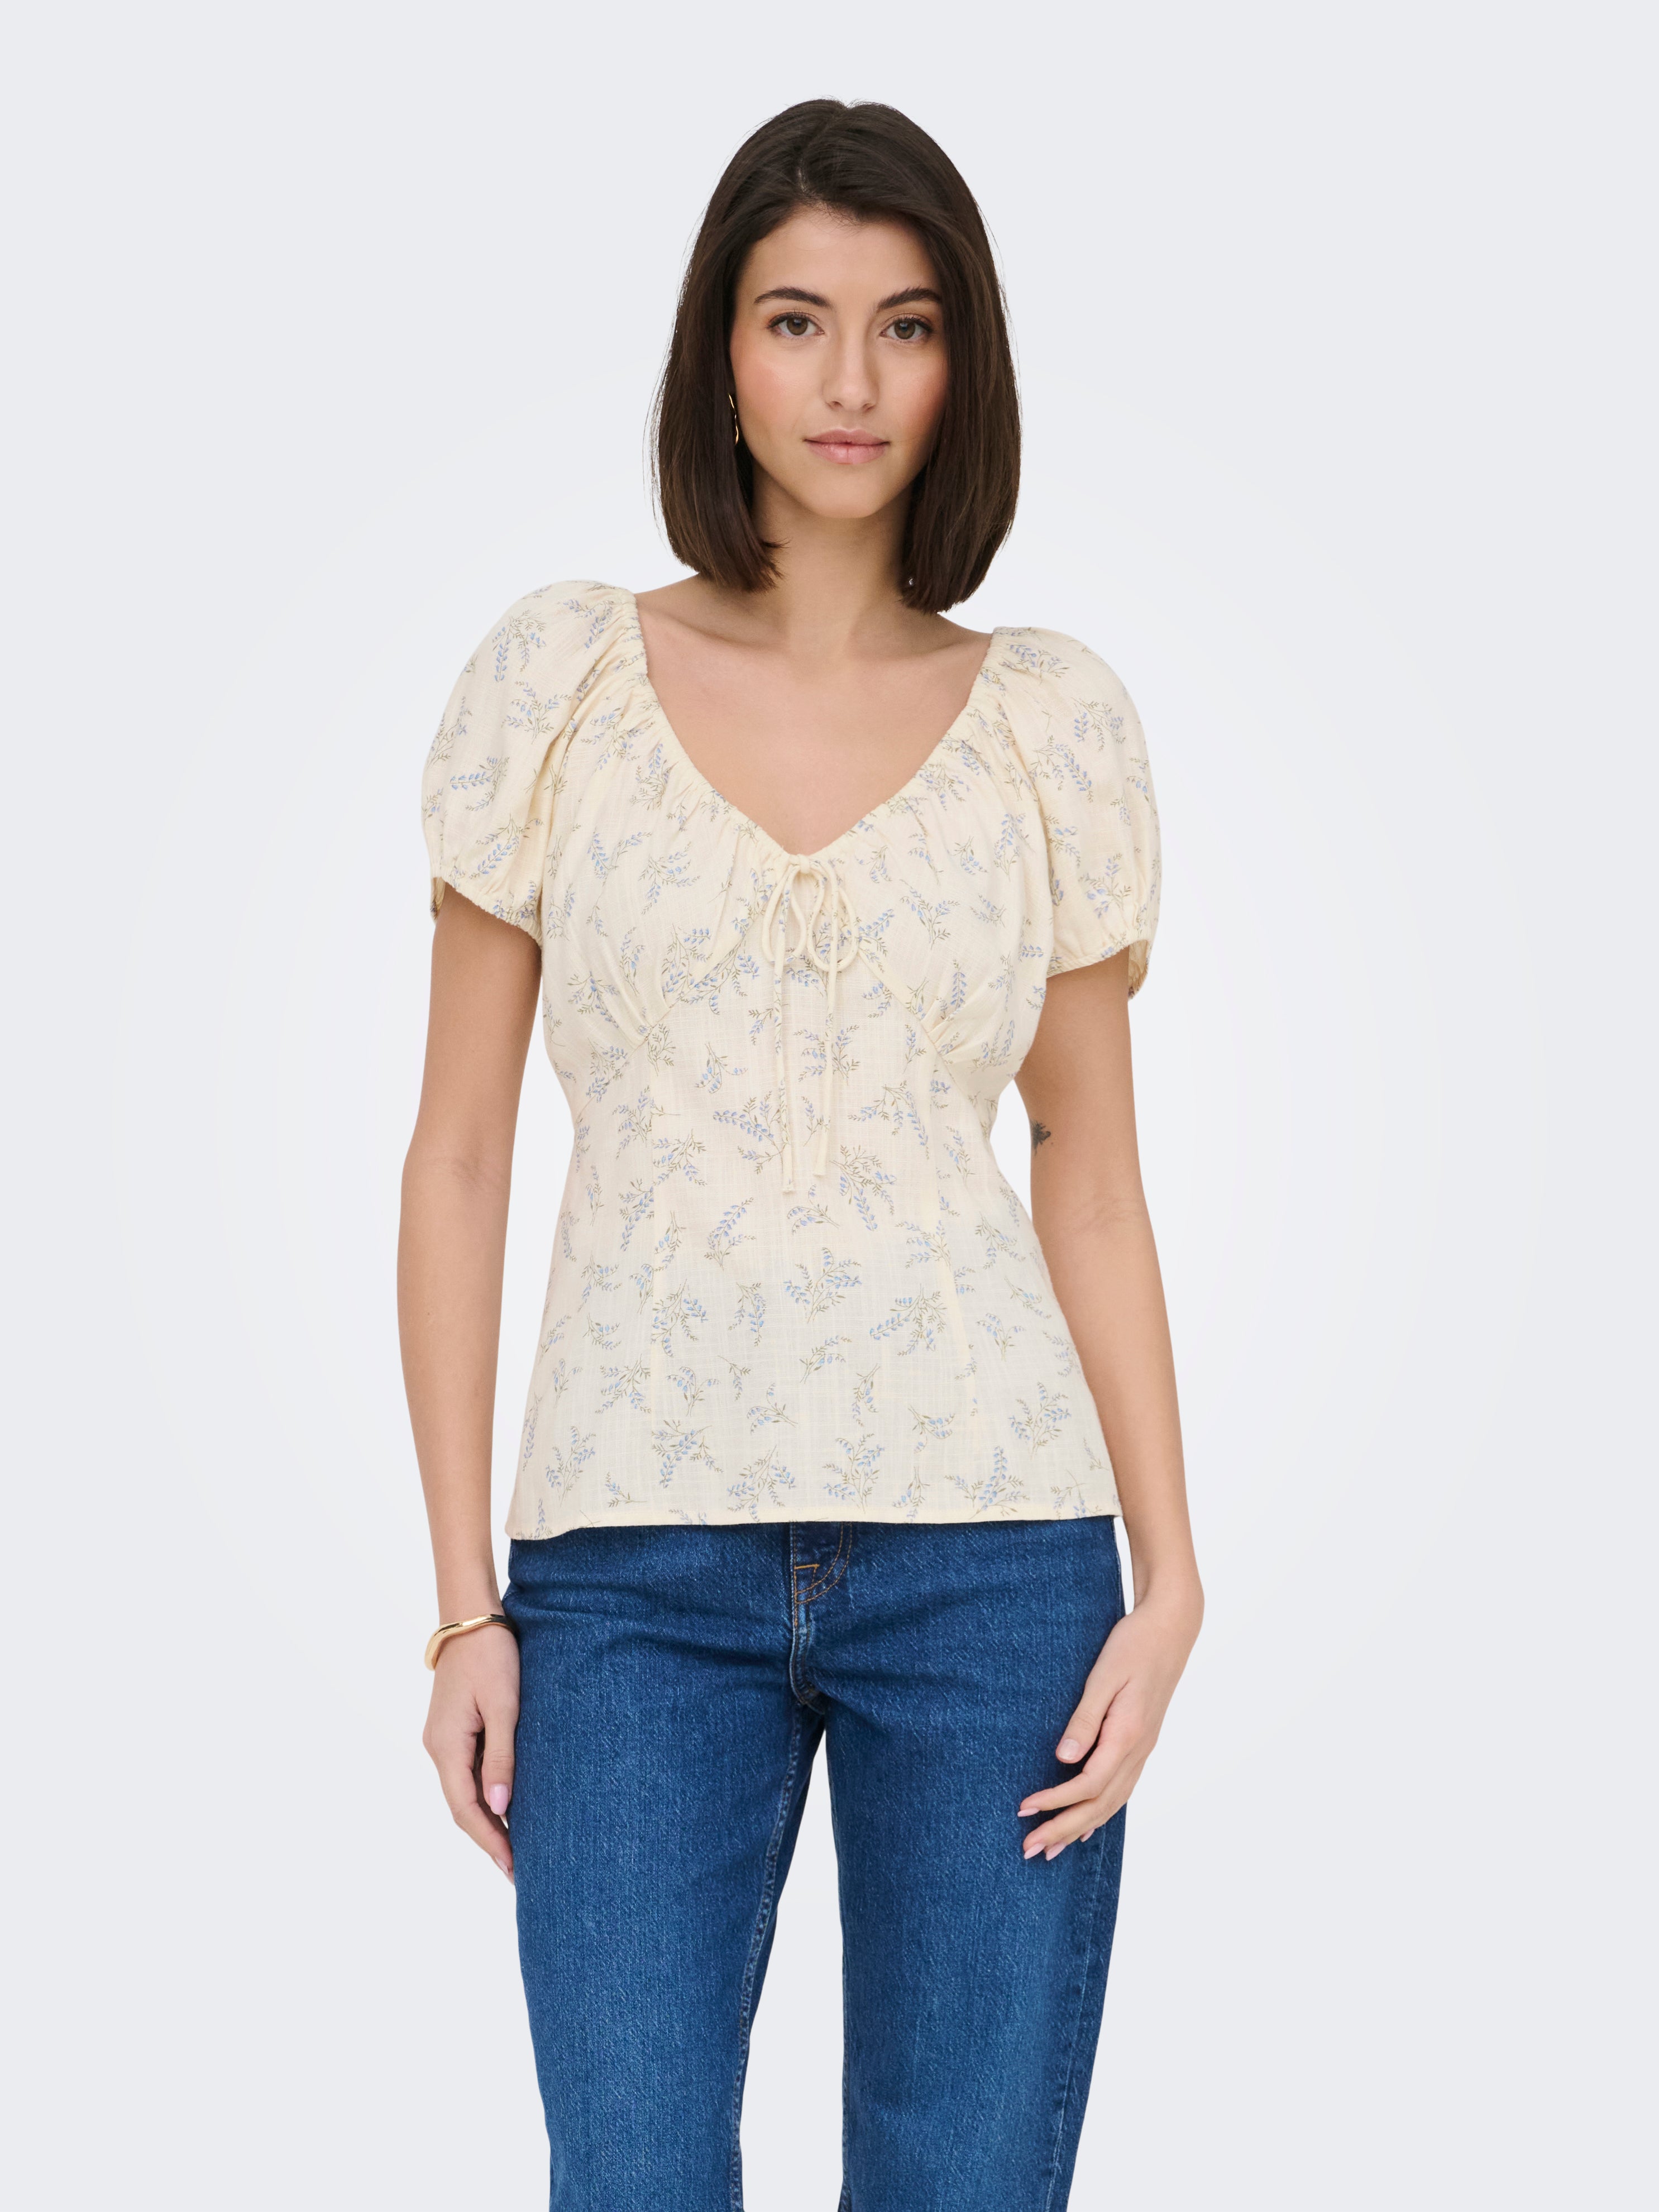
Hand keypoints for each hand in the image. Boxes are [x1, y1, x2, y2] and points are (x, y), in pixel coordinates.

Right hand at [422, 1622, 519, 1882]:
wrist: (472, 1618)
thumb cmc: (492, 1656)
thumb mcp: (504, 1706)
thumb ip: (502, 1756)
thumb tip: (498, 1809)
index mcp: (446, 1746)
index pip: (465, 1809)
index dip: (489, 1841)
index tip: (513, 1869)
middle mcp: (438, 1748)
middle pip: (462, 1807)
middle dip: (489, 1840)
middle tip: (519, 1872)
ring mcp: (443, 1739)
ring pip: (463, 1792)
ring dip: (487, 1821)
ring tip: (517, 1849)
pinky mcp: (454, 1729)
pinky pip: (467, 1773)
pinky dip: (485, 1795)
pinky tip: (506, 1807)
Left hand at [1018, 1583, 1201, 1859]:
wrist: (1171, 1629)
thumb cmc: (1134, 1646)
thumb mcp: (1104, 1676)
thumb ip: (1084, 1719)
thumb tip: (1063, 1759)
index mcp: (1127, 1735)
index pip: (1087, 1785)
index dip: (1055, 1802)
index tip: (1024, 1810)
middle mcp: (1138, 1750)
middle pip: (1099, 1805)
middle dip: (1063, 1829)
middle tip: (1029, 1850)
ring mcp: (1143, 1750)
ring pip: (1113, 1803)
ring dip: (1081, 1827)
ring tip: (1052, 1848)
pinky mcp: (1142, 1743)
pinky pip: (1122, 1789)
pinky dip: (1102, 1812)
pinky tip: (1088, 1825)